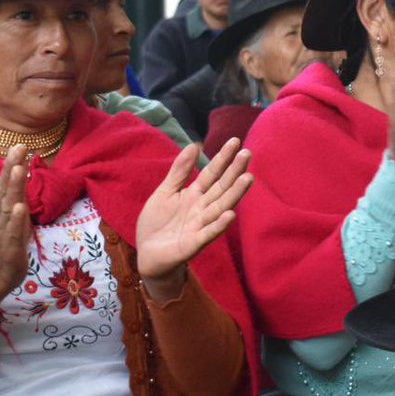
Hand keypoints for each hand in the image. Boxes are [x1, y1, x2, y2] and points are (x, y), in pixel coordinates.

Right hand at [0, 145, 31, 310]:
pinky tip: (21, 208)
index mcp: (2, 209)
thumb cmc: (3, 245)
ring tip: (19, 169)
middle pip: (6, 189)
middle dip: (12, 168)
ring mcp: (4, 232)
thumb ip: (15, 198)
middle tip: (18, 147)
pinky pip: (13, 232)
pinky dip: (17, 220)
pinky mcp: (9, 248)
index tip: (19, 145)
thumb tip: (21, 176)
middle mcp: (1, 217)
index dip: (12, 165)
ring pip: (9, 207)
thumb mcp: (12, 218)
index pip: (6, 184)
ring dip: (13, 188)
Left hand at [136, 139, 252, 297]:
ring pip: (220, 207)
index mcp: (195, 194)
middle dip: (234, 171)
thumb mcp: (165, 192)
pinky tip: (230, 215)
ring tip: (248, 178)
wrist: (147, 254)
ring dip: (234, 194)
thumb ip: (180, 171)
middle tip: (247, 153)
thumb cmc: (157, 223)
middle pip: (221, 187)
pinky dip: (219, 225)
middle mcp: (202, 208)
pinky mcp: (194, 244)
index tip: (235, 141)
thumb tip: (194, 145)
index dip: (222, 158)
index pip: (212, 173)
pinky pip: (208, 233)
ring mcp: (200, 225)